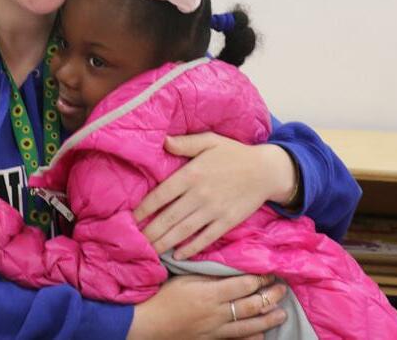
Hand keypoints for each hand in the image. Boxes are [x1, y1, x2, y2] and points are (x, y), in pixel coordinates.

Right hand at [127, 273, 286, 339]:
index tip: (270, 273)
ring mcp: (216, 330)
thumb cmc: (164, 295)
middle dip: (269, 297)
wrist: (150, 323)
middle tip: (283, 290)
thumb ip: (208, 275)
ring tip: (281, 313)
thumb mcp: (185, 278)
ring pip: (248, 326)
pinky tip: (261, 334)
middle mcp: (217, 313)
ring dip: (267, 319)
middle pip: (250, 305)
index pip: (243, 285)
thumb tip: (228, 269)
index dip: (259, 279)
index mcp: (210, 293)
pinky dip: (251, 338)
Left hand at [134, 133, 296, 258]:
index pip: (161, 195)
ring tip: (150, 251)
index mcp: (192, 174)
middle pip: (169, 217)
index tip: (131, 218)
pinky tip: (178, 255)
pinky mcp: (227, 222)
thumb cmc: (234, 153)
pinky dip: (191, 249)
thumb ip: (185, 143)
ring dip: (165, 242)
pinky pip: (205, 238)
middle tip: (135, 242)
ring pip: (184, 231)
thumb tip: (163, 141)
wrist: (266, 170)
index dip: (144, 208)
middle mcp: (200, 195)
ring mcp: (214, 210)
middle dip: (150, 231)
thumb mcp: (210, 141)